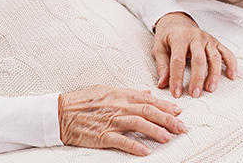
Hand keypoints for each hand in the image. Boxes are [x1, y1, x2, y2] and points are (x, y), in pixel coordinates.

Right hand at [59, 85, 184, 155]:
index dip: (164, 105)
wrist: (60, 112)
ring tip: (168, 137)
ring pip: (137, 124)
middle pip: (147, 111)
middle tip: (181, 126)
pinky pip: (121, 141)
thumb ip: (129, 93)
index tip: (178, 111)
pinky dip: (134, 146)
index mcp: (120, 94)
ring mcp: (110, 120)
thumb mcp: (106, 91)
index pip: (147, 99)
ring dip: (154, 131)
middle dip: (167, 119)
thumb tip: (147, 93)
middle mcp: (118, 105)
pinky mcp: (102, 135)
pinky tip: (145, 151)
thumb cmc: (82, 101)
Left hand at [152, 12, 235, 98]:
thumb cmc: (168, 37)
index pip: (178, 60)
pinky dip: (231, 64)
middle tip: (195, 93)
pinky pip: (226, 53)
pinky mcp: (216, 42)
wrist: (177, 21)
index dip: (177, 78)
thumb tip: (162, 84)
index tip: (176, 92)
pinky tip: (232, 76)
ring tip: (210, 89)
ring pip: (214, 57)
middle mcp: (195, 37)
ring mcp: (207, 39)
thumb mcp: (159, 48)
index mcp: (179, 37)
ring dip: (214, 74)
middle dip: (197, 78)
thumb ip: (162, 66)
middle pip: (199, 59)